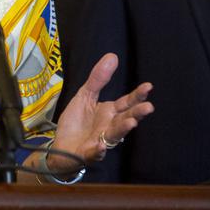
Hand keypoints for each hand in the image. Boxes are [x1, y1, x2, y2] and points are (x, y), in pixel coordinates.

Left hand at [51, 53, 152, 169]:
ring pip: (114, 135)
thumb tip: (112, 55)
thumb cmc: (77, 122)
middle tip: (148, 107)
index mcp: (109, 112)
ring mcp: (101, 141)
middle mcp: (109, 126)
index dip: (137, 95)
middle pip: (125, 119)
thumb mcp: (85, 95)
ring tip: (131, 122)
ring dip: (123, 129)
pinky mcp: (88, 154)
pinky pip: (95, 153)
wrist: (61, 146)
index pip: (127, 103)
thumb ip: (98, 78)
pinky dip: (99, 151)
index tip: (148, 86)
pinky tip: (101, 146)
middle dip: (137, 113)